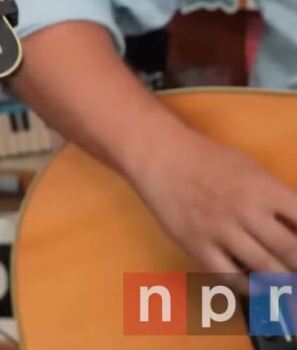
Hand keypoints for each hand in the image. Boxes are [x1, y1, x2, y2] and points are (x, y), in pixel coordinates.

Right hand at [130, 129, 296, 282]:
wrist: (161, 157)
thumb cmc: (209, 161)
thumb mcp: (253, 171)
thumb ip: (277, 199)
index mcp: (265, 189)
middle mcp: (246, 211)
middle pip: (290, 251)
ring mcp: (220, 230)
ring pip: (264, 268)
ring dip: (283, 282)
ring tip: (288, 287)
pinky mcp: (197, 245)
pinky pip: (229, 276)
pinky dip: (248, 288)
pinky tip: (257, 289)